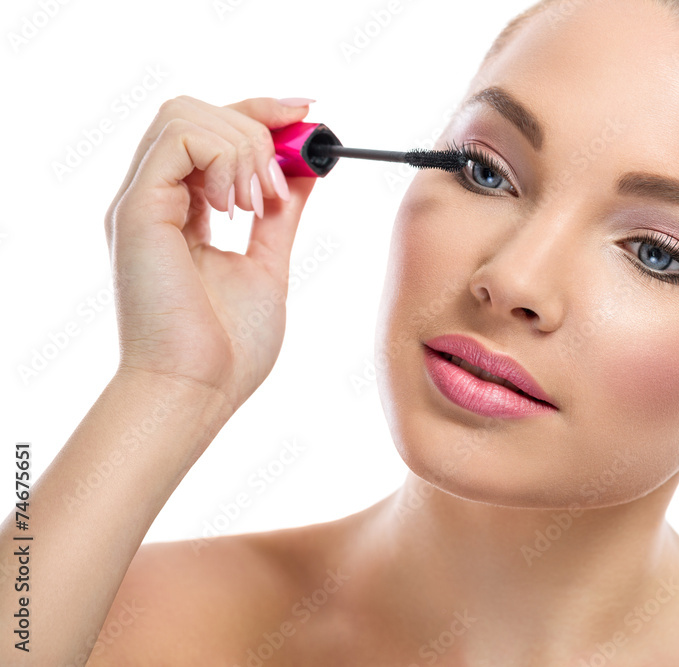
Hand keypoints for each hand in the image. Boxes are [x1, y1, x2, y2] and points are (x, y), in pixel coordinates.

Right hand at [104, 95, 316, 413]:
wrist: (198, 390)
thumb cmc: (228, 347)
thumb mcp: (268, 263)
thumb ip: (280, 214)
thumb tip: (306, 169)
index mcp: (181, 211)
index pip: (212, 131)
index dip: (260, 112)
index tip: (308, 113)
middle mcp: (156, 200)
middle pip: (196, 111)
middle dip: (256, 128)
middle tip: (280, 185)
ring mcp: (142, 202)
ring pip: (184, 113)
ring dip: (241, 147)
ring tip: (256, 204)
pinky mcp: (136, 210)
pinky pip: (179, 138)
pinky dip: (223, 158)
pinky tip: (237, 207)